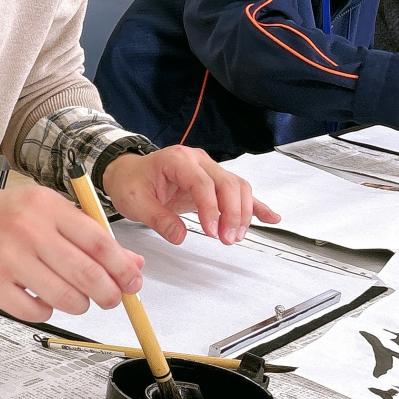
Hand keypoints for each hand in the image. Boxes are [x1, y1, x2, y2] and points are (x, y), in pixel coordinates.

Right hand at [0, 184, 144, 321]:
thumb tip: (131, 265)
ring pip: (65, 297)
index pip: (100, 243)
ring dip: (79, 305)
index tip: (133, 282)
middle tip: (111, 299)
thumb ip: (88, 236)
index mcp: (45, 206)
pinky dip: (47, 311)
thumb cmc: (1, 218)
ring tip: (76, 299)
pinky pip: (36, 311)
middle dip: (108, 294)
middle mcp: (26, 229)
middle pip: (87, 274)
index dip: (123, 269)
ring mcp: (6, 258)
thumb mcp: (46, 212)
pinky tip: (42, 299)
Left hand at [101, 145, 280, 244]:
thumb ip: (157, 218)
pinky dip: (255, 205)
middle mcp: (197, 160)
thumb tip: (179, 235)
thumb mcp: (135, 202)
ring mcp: (208, 169)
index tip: (211, 231)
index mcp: (177, 160)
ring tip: (235, 236)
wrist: (128, 173)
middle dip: (232, 213)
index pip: (203, 183)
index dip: (211, 208)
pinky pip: (239, 191)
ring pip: (237, 187)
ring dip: (242, 213)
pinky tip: (270, 217)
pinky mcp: (214, 181)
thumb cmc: (131, 182)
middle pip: (227, 183)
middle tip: (227, 239)